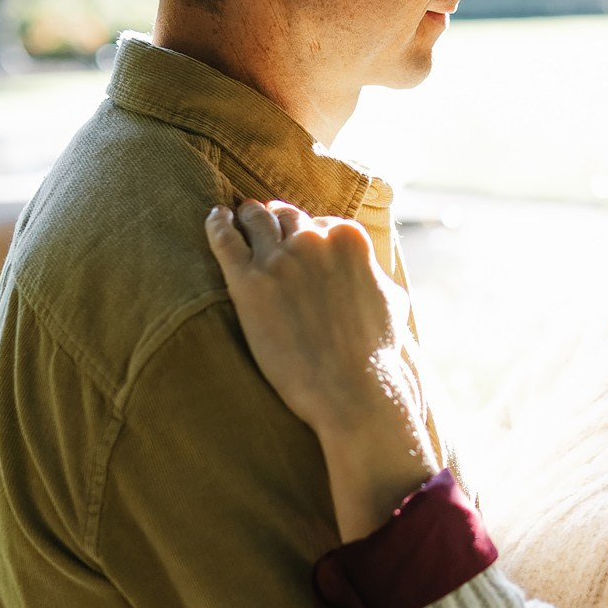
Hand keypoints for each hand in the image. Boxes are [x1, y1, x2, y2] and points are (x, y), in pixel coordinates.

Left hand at [204, 200, 433, 540]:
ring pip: (255, 220)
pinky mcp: (249, 283)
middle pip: (286, 217)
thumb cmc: (376, 354)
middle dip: (277, 221)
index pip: (320, 222)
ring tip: (237, 218)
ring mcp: (279, 259)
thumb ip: (374, 273)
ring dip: (247, 217)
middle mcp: (314, 240)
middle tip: (262, 223)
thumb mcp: (392, 300)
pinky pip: (224, 239)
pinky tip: (215, 218)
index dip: (308, 234)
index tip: (298, 241)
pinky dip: (217, 224)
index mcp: (349, 239)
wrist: (353, 390)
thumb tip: (370, 270)